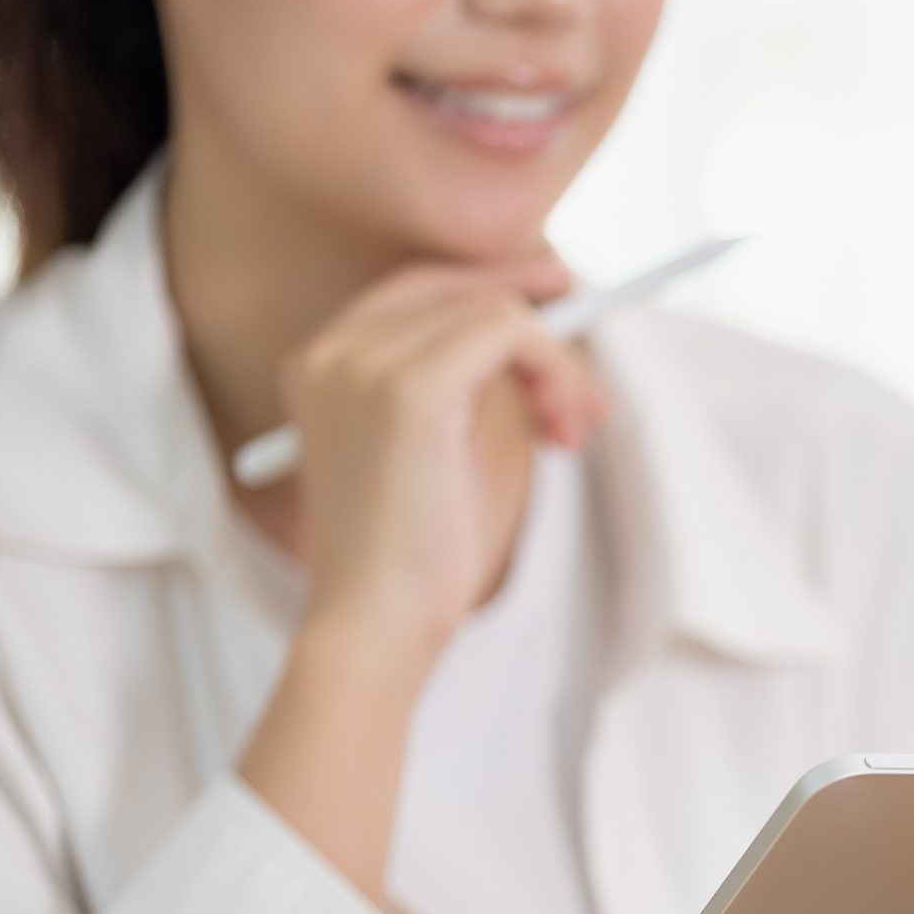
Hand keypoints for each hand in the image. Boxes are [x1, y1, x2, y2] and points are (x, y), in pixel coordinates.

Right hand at [283, 256, 607, 662]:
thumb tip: (546, 337)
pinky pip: (509, 332)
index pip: (419, 290)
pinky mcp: (410, 384)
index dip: (496, 290)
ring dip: (558, 369)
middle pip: (456, 288)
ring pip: (495, 313)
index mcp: (324, 365)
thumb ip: (479, 391)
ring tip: (570, 437)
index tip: (561, 304)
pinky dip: (554, 371)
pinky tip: (561, 432)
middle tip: (589, 384)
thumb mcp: (448, 455)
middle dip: (539, 321)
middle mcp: (332, 350)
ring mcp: (364, 360)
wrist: (377, 624)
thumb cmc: (417, 561)